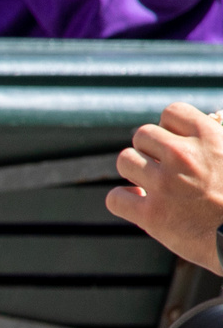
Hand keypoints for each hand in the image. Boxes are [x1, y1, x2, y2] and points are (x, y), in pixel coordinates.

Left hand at [109, 101, 222, 272]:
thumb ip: (219, 141)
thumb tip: (211, 124)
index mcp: (210, 137)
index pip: (172, 112)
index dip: (171, 128)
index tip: (178, 142)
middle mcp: (183, 156)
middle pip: (142, 134)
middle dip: (150, 150)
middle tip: (162, 167)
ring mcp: (164, 185)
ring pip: (124, 160)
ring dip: (135, 171)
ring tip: (150, 183)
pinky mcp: (151, 215)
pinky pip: (115, 198)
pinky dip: (123, 201)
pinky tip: (138, 204)